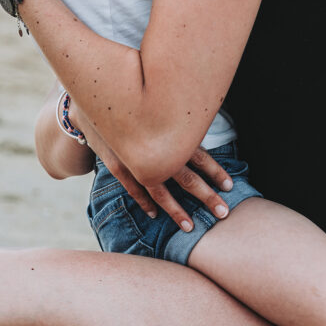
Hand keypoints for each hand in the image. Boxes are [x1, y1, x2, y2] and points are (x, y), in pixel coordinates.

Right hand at [70, 100, 231, 230]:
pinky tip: (154, 214)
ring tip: (189, 227)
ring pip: (159, 189)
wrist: (94, 99)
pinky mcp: (117, 163)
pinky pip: (134, 188)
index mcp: (170, 131)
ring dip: (175, 209)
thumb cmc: (134, 102)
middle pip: (186, 177)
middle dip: (206, 196)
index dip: (215, 171)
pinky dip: (144, 201)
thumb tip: (204, 119)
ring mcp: (135, 157)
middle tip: (224, 213)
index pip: (199, 155)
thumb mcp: (159, 105)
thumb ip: (179, 118)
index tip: (230, 186)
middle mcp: (155, 146)